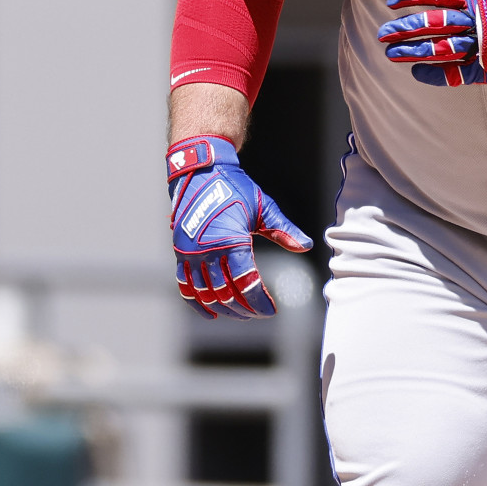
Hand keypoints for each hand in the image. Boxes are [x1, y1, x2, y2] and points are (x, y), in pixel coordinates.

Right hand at [166, 135, 310, 317]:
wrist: (200, 171)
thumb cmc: (235, 188)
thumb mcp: (263, 207)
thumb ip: (283, 229)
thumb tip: (306, 246)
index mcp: (231, 241)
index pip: (246, 284)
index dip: (259, 302)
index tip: (271, 310)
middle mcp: (208, 251)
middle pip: (226, 294)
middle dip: (244, 309)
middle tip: (258, 313)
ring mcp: (190, 254)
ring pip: (206, 294)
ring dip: (224, 308)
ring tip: (239, 314)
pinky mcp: (180, 253)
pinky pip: (185, 286)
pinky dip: (196, 303)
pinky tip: (210, 313)